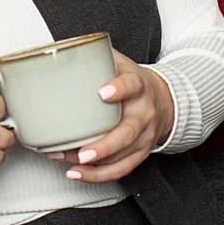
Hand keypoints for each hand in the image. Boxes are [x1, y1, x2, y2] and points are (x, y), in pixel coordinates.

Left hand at [46, 47, 174, 182]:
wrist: (162, 101)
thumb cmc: (132, 81)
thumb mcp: (120, 62)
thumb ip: (96, 56)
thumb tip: (60, 49)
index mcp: (138, 85)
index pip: (132, 85)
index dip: (120, 89)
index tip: (103, 92)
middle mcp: (143, 113)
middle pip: (128, 133)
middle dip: (105, 146)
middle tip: (83, 152)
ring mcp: (143, 136)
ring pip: (123, 156)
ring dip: (95, 164)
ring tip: (69, 162)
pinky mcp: (139, 153)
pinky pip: (121, 169)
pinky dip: (98, 175)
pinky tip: (77, 172)